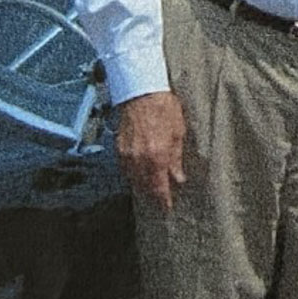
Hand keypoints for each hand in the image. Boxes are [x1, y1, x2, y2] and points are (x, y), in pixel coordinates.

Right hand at [114, 91, 186, 207]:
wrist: (141, 91)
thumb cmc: (164, 108)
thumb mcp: (178, 133)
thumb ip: (176, 158)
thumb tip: (178, 178)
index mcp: (157, 157)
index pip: (159, 187)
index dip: (163, 200)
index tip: (167, 207)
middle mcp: (139, 159)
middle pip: (144, 187)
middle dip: (153, 195)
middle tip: (160, 199)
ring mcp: (127, 154)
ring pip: (133, 179)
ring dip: (142, 185)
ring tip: (151, 188)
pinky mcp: (119, 147)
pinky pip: (125, 168)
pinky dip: (133, 173)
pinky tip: (140, 172)